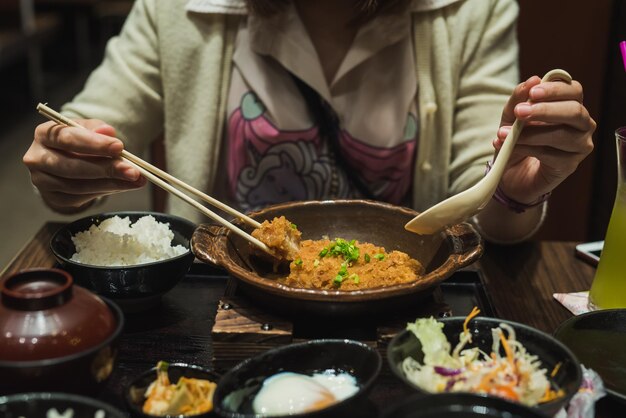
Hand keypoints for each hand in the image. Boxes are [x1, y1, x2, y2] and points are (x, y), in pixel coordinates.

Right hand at [23, 119, 145, 211]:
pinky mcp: (54, 198)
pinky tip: (122, 186)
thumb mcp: (87, 129)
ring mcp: (43, 181)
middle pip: (73, 166)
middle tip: (133, 171)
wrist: (64, 159)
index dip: (94, 144)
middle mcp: (37, 158)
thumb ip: (97, 129)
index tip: (119, 147)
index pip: (68, 138)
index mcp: (43, 134)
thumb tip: (108, 132)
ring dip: (111, 183)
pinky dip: (105, 191)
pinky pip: (82, 197)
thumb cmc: (78, 140)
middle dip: (106, 169)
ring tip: (135, 180)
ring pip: (79, 185)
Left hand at [494, 75, 595, 203]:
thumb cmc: (517, 139)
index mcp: (570, 105)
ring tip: (505, 134)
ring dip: (530, 133)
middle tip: (520, 112)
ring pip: (562, 134)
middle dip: (546, 110)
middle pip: (575, 111)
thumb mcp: (511, 116)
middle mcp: (582, 124)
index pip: (574, 90)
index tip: (533, 91)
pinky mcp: (570, 165)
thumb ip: (519, 98)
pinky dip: (527, 149)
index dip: (555, 89)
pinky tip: (512, 148)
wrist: (511, 173)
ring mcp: (580, 145)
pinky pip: (551, 154)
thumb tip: (532, 80)